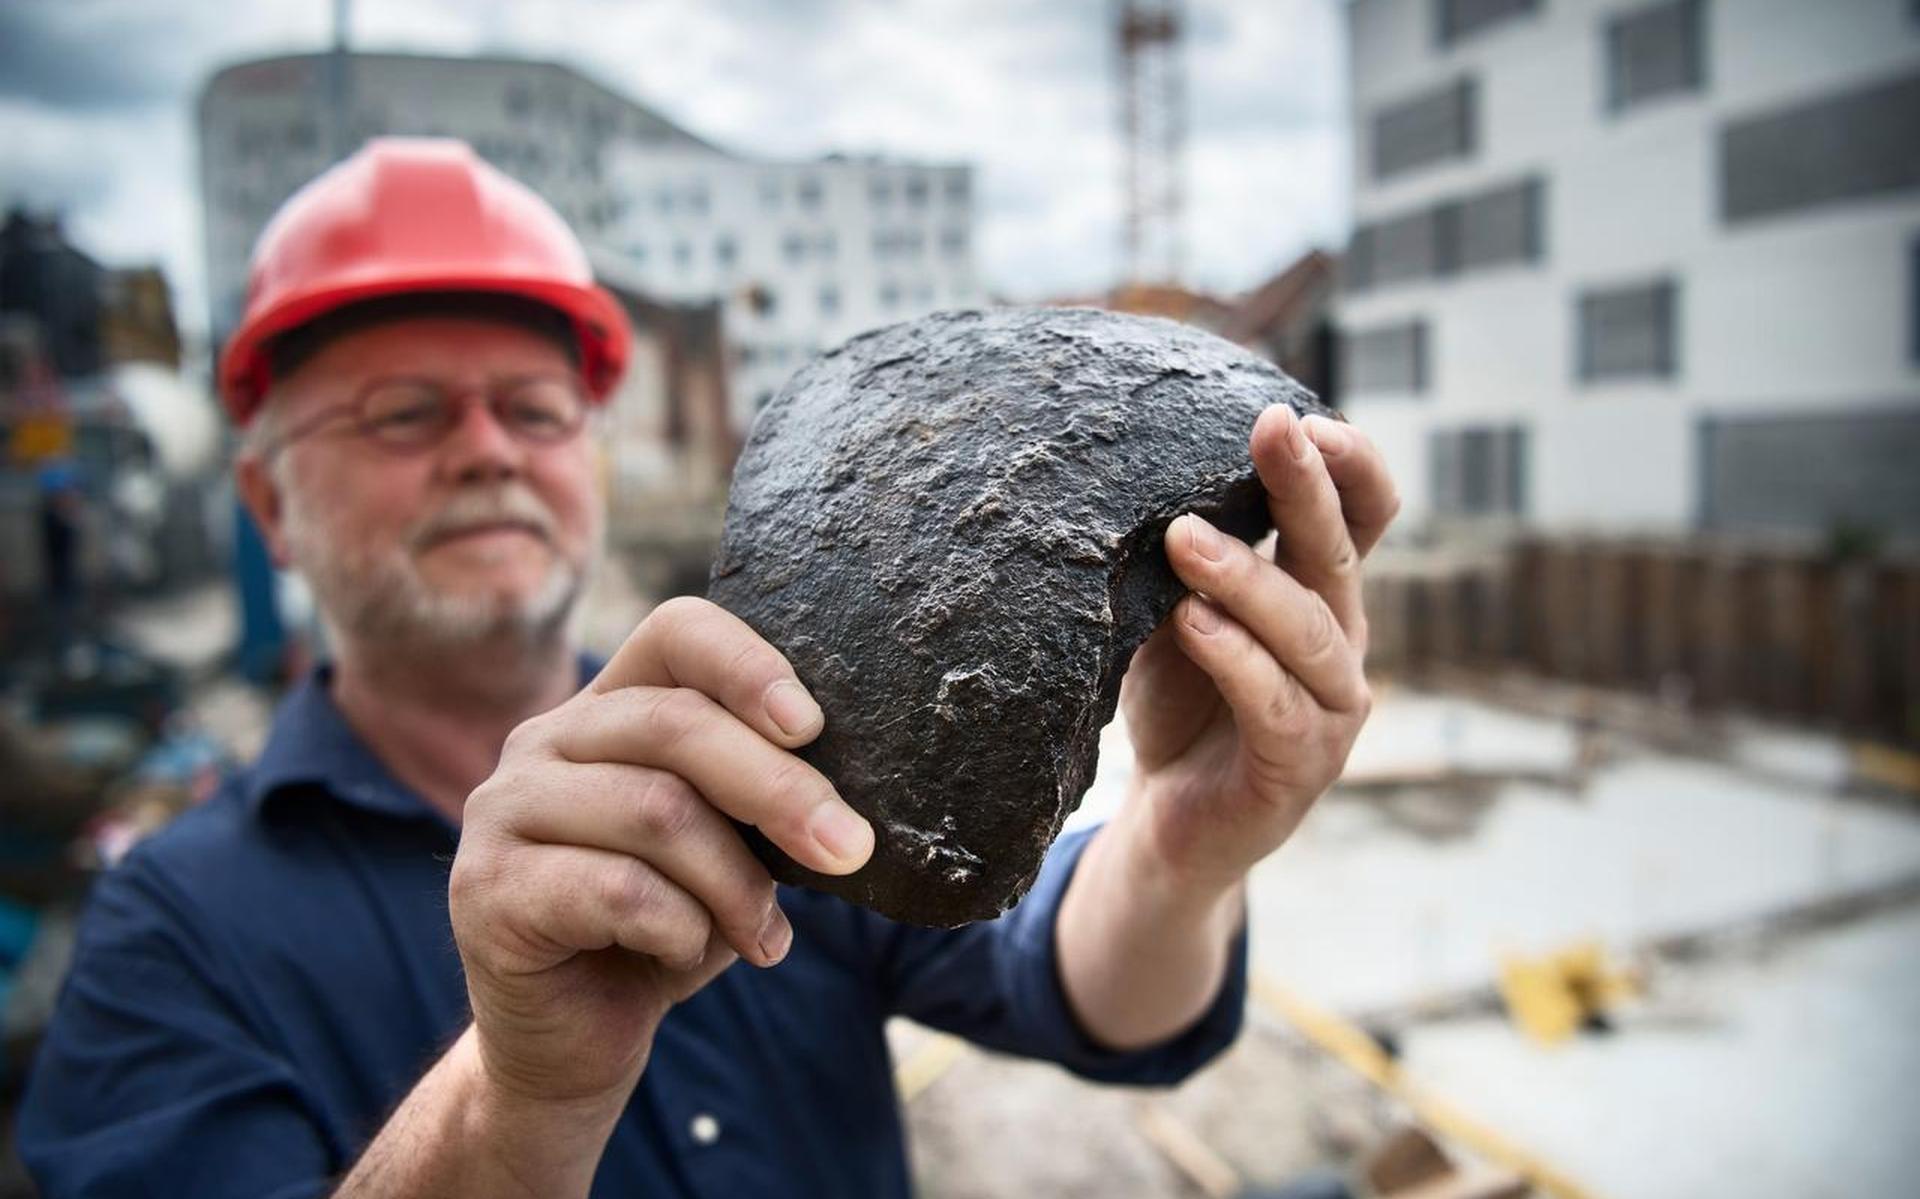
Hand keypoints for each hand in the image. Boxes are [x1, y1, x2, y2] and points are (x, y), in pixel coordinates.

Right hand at [447, 598, 873, 1110]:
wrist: (574, 1042)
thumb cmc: (664, 929)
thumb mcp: (727, 850)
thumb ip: (760, 801)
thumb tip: (844, 797)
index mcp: (607, 709)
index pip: (677, 633)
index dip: (748, 665)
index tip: (813, 726)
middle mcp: (543, 740)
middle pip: (676, 725)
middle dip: (779, 789)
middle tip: (848, 849)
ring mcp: (503, 809)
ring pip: (657, 811)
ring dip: (736, 883)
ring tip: (762, 933)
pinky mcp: (486, 888)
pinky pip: (619, 890)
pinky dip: (681, 928)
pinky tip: (687, 952)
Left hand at [1117, 406, 1399, 891]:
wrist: (1171, 825)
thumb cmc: (1179, 702)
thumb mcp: (1174, 613)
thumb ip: (1185, 560)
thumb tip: (1141, 480)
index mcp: (1322, 595)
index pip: (1364, 517)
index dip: (1350, 465)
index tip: (1304, 414)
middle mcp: (1341, 644)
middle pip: (1340, 553)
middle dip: (1305, 484)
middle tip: (1268, 425)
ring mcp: (1331, 709)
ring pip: (1305, 630)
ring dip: (1245, 576)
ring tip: (1182, 537)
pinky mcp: (1299, 766)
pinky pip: (1275, 703)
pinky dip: (1233, 657)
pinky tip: (1192, 623)